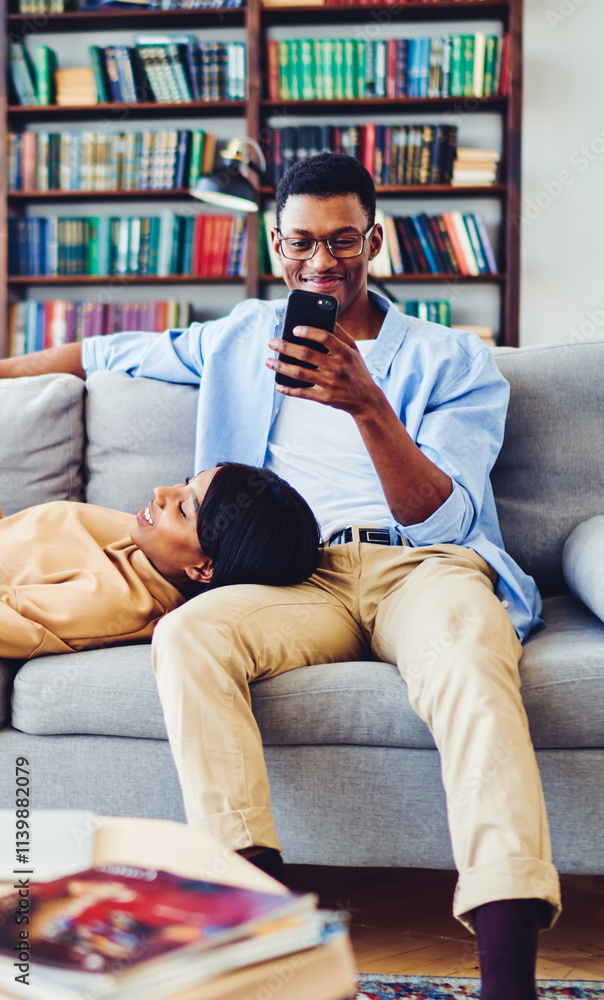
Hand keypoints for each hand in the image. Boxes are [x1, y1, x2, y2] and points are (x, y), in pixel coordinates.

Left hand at [266, 324, 380, 415]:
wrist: (367, 400)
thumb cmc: (357, 370)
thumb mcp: (354, 350)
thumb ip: (340, 334)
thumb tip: (326, 317)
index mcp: (344, 353)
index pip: (325, 338)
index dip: (309, 332)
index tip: (294, 329)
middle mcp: (336, 368)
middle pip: (307, 355)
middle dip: (286, 347)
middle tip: (272, 342)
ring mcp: (329, 384)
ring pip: (300, 373)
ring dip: (281, 367)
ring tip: (269, 361)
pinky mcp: (324, 398)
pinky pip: (302, 393)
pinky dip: (289, 390)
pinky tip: (278, 385)